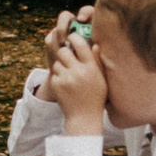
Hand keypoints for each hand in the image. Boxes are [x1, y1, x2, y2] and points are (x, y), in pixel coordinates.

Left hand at [43, 16, 106, 134]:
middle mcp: (78, 72)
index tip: (72, 37)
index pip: (80, 44)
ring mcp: (66, 79)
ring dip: (61, 65)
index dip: (74, 37)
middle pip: (64, 51)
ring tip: (68, 74)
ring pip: (57, 62)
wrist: (84, 117)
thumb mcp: (101, 79)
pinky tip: (65, 84)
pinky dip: (58, 76)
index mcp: (91, 68)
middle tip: (67, 55)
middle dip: (65, 52)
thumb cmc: (95, 97)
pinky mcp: (57, 85)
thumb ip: (97, 61)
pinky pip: (54, 73)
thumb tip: (94, 44)